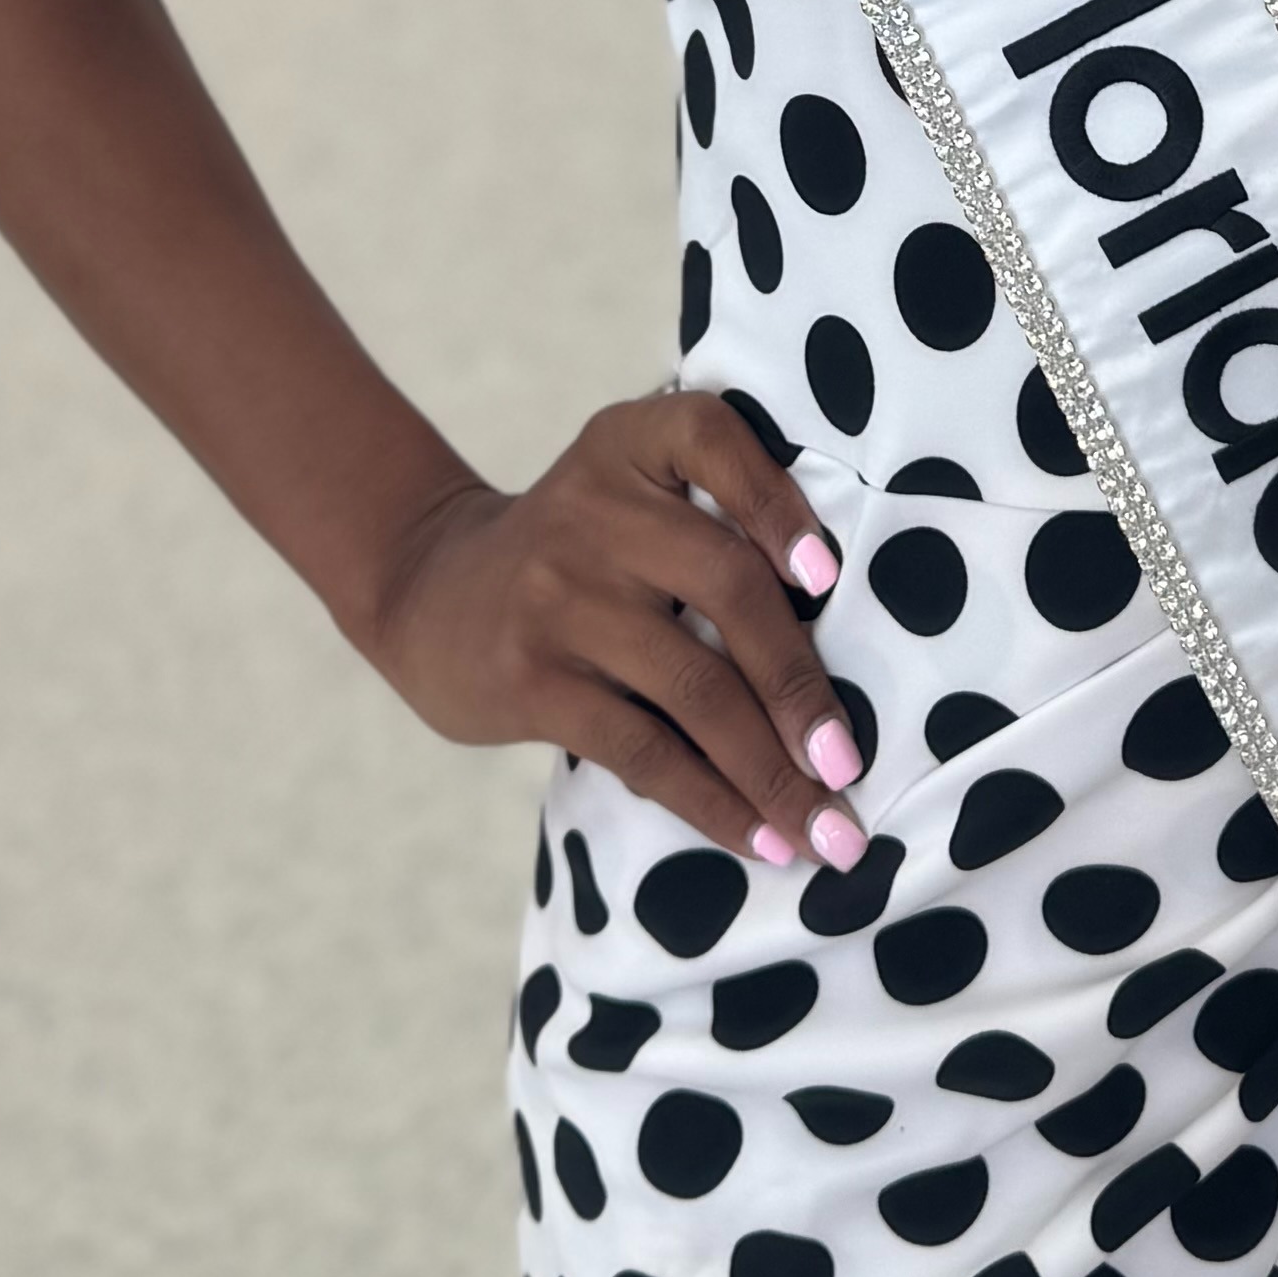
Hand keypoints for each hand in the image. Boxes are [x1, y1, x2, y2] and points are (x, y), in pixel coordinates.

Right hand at [370, 392, 870, 868]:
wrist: (427, 592)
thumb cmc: (574, 551)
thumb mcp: (624, 487)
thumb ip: (711, 510)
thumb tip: (842, 640)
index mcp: (628, 443)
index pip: (710, 439)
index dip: (776, 501)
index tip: (827, 574)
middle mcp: (594, 509)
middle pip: (729, 587)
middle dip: (801, 688)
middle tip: (850, 765)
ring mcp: (559, 597)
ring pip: (697, 690)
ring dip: (773, 772)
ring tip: (827, 831)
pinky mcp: (533, 681)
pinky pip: (644, 750)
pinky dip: (712, 801)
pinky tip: (758, 837)